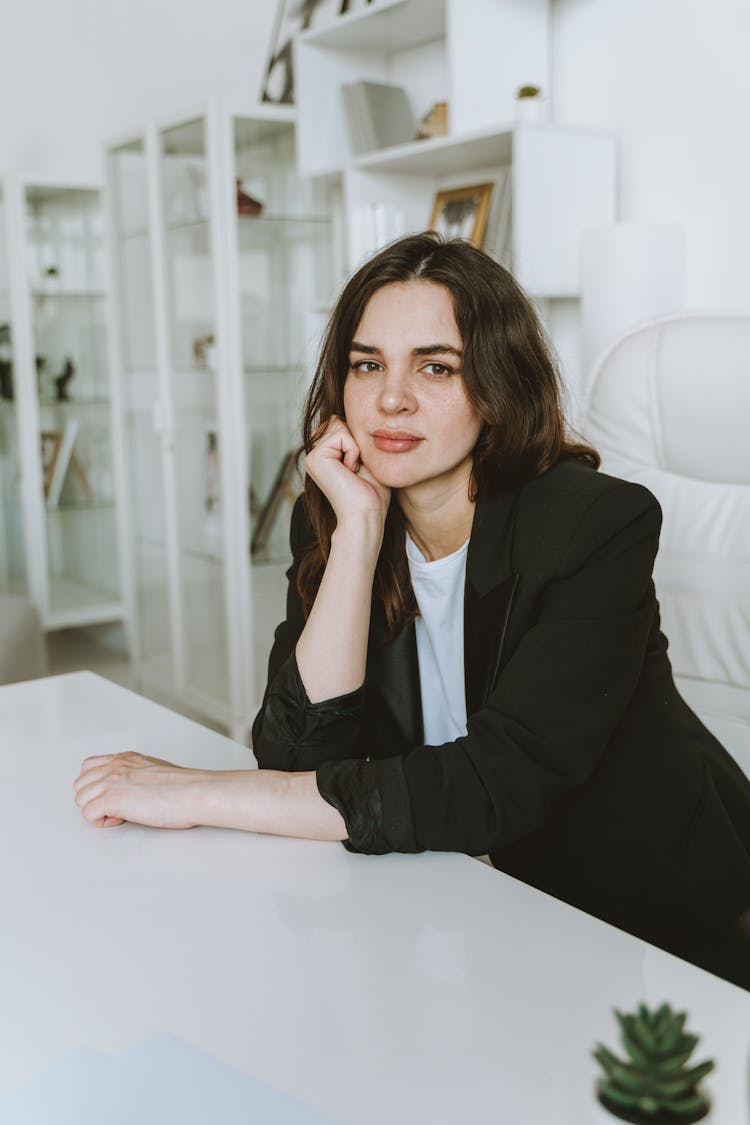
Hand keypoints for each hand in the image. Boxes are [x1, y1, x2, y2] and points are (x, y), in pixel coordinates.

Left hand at [73, 751, 202, 828]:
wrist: (192, 792)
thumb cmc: (184, 787)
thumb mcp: (156, 770)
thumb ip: (138, 775)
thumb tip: (134, 789)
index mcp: (126, 759)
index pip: (90, 766)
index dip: (96, 785)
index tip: (111, 795)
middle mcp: (115, 766)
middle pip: (81, 784)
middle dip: (93, 799)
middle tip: (114, 808)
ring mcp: (111, 782)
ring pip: (81, 799)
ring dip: (96, 810)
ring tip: (119, 814)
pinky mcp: (111, 800)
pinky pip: (88, 814)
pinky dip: (101, 821)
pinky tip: (120, 819)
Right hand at [305, 415, 389, 528]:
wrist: (366, 515)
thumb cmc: (372, 494)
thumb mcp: (367, 458)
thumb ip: (356, 438)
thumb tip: (348, 414)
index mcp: (326, 455)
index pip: (342, 423)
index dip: (359, 440)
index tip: (359, 467)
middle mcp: (315, 455)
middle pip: (339, 420)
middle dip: (356, 440)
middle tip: (357, 469)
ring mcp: (312, 456)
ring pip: (339, 424)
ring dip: (356, 446)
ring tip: (354, 470)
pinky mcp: (314, 458)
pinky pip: (341, 434)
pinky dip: (353, 451)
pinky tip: (350, 471)